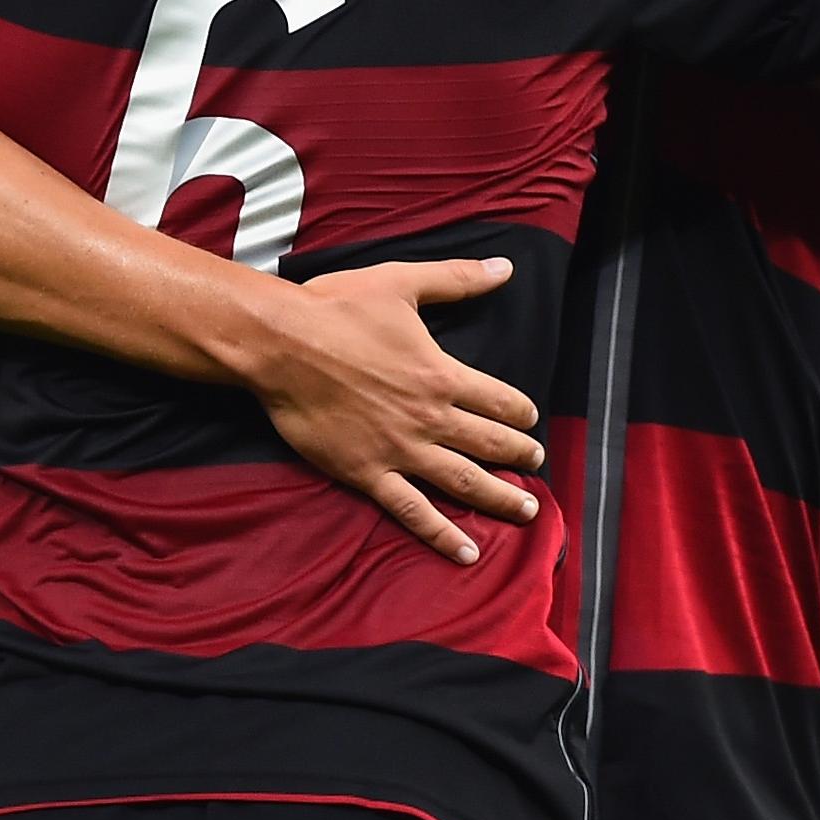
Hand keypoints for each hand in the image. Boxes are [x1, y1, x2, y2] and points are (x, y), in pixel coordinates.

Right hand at [243, 257, 546, 564]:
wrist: (281, 344)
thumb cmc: (338, 308)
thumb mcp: (403, 282)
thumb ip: (457, 279)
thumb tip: (505, 268)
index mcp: (441, 374)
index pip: (498, 398)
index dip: (520, 410)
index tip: (531, 419)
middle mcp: (429, 417)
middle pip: (489, 443)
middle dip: (519, 455)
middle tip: (537, 465)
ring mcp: (401, 450)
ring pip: (463, 482)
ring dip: (499, 497)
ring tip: (526, 510)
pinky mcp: (368, 473)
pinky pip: (413, 511)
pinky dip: (443, 534)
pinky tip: (468, 552)